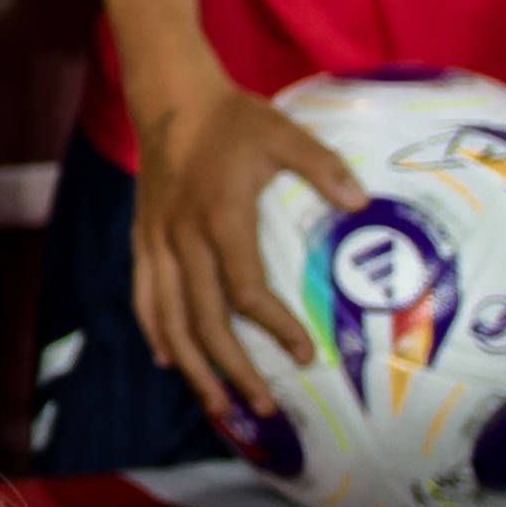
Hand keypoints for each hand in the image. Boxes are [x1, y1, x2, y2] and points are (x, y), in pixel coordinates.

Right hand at [130, 77, 353, 425]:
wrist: (170, 99)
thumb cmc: (233, 120)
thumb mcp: (284, 133)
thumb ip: (323, 167)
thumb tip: (362, 204)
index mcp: (219, 218)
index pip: (244, 290)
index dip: (275, 328)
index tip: (305, 355)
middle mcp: (182, 239)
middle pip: (203, 320)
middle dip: (232, 370)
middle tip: (263, 406)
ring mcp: (157, 242)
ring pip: (168, 319)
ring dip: (193, 367)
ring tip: (218, 405)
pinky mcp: (143, 239)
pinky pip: (144, 297)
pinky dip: (156, 333)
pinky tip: (170, 361)